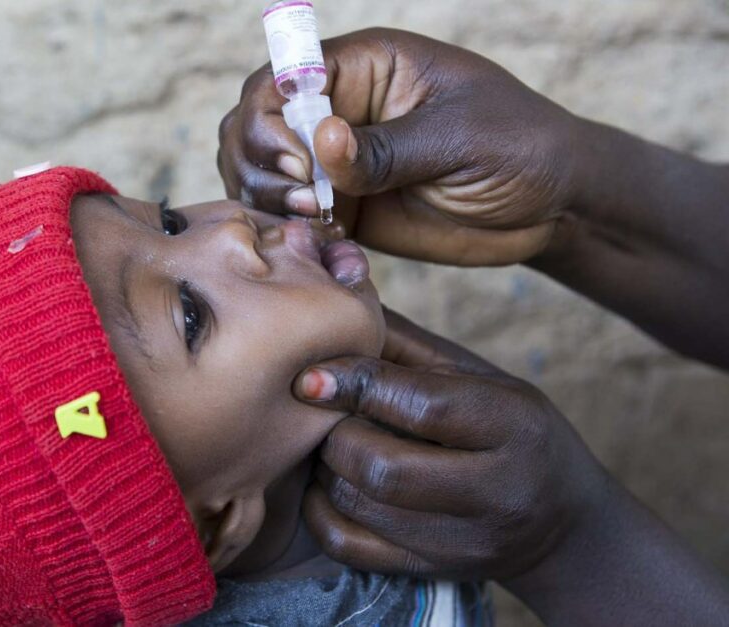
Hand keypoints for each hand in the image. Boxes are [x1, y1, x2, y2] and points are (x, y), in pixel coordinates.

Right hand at [218, 28, 581, 264]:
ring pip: (260, 171)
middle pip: (253, 122)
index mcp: (365, 67)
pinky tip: (322, 243)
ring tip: (316, 221)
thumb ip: (387, 148)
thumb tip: (321, 141)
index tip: (300, 163)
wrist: (550, 204)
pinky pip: (291, 215)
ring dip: (267, 198)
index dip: (271, 118)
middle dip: (259, 162)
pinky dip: (289, 231)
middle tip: (308, 199)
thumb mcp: (458, 139)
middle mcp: (339, 109)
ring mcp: (336, 160)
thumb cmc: (519, 145)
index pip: (283, 75)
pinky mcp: (344, 207)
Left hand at [293, 307, 608, 579]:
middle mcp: (496, 490)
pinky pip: (351, 548)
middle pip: (382, 466)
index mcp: (513, 425)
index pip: (423, 404)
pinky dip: (321, 512)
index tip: (311, 374)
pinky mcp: (433, 572)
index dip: (356, 384)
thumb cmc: (513, 432)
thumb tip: (339, 299)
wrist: (564, 525)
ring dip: (324, 469)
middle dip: (334, 434)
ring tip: (325, 443)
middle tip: (319, 414)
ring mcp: (464, 541)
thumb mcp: (484, 379)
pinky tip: (326, 486)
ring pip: (360, 506)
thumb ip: (412, 347)